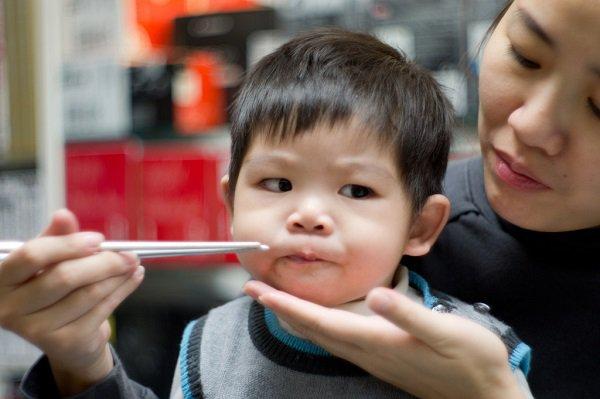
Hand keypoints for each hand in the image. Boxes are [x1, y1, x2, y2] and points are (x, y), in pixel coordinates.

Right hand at [0, 209, 143, 394]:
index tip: (98, 239)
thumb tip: (63, 215)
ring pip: (88, 293)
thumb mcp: (49, 261)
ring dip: (118, 276)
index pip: (31, 255)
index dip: (68, 245)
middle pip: (65, 276)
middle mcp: (11, 308)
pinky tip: (133, 278)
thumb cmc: (53, 290)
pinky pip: (102, 309)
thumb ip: (56, 237)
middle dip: (104, 262)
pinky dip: (123, 290)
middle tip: (128, 253)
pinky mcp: (64, 343)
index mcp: (2, 280)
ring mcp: (36, 330)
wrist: (65, 339)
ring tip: (133, 263)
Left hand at [244, 281, 524, 398]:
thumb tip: (374, 295)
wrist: (484, 394)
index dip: (288, 306)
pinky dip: (315, 324)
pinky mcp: (382, 357)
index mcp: (377, 340)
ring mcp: (373, 357)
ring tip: (274, 302)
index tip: (261, 291)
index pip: (321, 322)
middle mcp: (367, 351)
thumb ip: (408, 314)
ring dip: (294, 317)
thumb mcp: (445, 333)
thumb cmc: (470, 361)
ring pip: (322, 336)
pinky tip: (315, 319)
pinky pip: (336, 339)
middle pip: (313, 329)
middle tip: (254, 290)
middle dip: (280, 309)